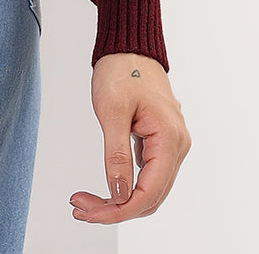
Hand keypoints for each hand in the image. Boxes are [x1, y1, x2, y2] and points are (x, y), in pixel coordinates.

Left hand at [70, 51, 190, 222]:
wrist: (129, 47)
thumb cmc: (122, 70)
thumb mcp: (112, 111)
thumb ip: (117, 155)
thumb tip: (119, 194)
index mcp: (169, 139)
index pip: (148, 193)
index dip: (119, 210)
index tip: (90, 211)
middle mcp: (177, 146)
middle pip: (150, 196)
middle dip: (115, 209)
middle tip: (81, 208)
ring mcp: (171, 145)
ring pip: (149, 189)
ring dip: (120, 200)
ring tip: (87, 201)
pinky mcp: (160, 143)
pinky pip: (147, 175)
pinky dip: (126, 185)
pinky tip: (104, 187)